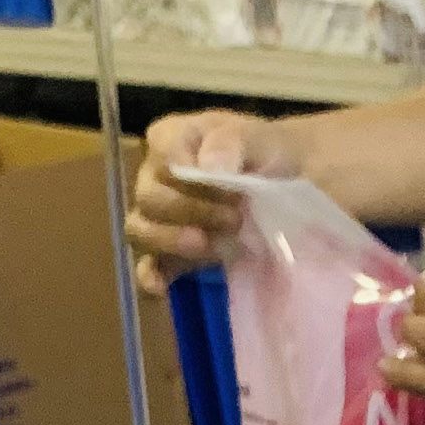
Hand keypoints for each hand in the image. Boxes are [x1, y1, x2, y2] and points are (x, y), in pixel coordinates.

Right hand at [127, 109, 296, 288]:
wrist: (284, 181)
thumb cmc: (265, 153)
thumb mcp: (257, 137)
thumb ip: (231, 141)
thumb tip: (210, 168)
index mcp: (170, 138)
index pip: (162, 158)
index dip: (193, 180)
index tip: (231, 189)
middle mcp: (154, 175)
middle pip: (149, 198)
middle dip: (192, 212)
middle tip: (235, 219)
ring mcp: (157, 216)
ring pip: (140, 230)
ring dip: (174, 242)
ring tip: (215, 247)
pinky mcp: (167, 251)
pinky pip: (146, 265)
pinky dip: (150, 276)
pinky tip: (162, 287)